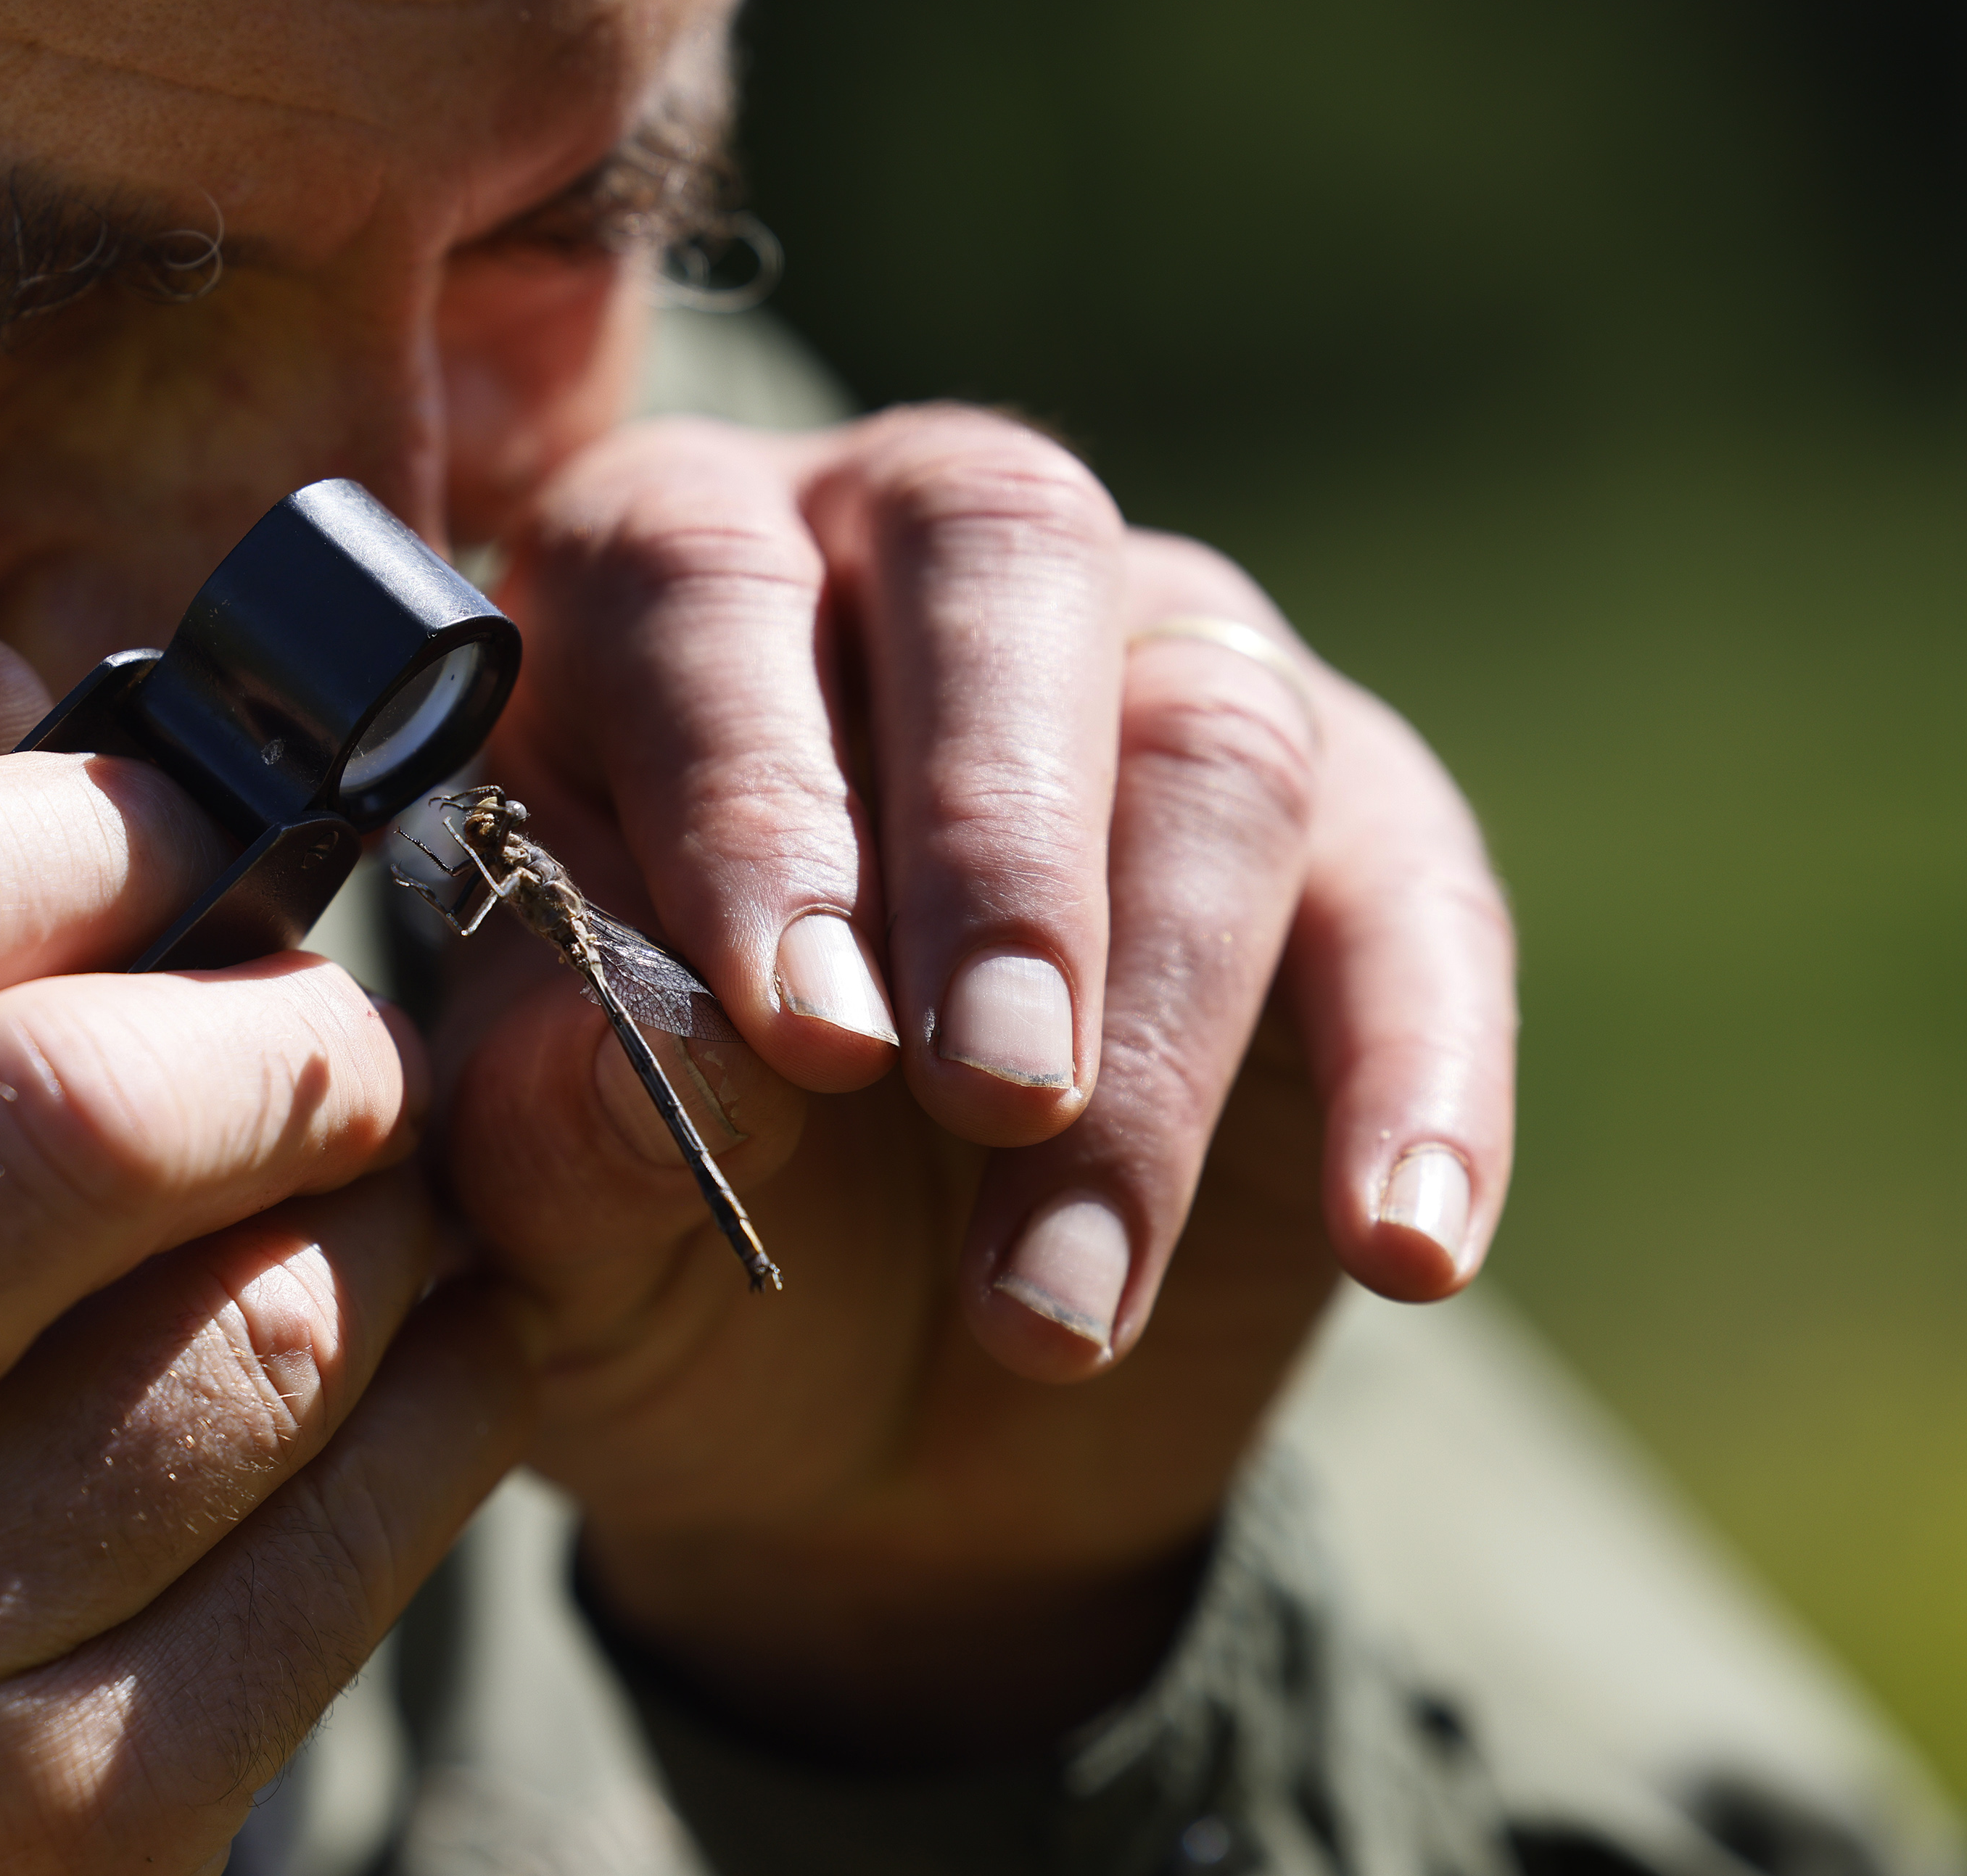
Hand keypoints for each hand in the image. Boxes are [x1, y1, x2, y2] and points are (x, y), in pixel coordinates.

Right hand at [0, 636, 532, 1872]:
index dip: (66, 821)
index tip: (193, 819)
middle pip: (69, 1110)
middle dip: (281, 1018)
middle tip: (330, 1021)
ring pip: (273, 1322)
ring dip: (387, 1206)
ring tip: (360, 1186)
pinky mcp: (62, 1835)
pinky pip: (368, 1525)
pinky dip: (449, 1387)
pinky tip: (419, 1343)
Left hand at [436, 408, 1514, 1757]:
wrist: (844, 1416)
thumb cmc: (648, 1248)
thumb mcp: (548, 1227)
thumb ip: (551, 1128)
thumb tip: (663, 1046)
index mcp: (655, 596)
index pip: (702, 588)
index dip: (756, 801)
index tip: (803, 1041)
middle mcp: (911, 562)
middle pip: (998, 549)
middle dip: (997, 841)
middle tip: (987, 1097)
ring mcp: (1150, 666)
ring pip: (1210, 738)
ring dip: (1153, 1043)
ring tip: (1054, 1303)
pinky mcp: (1352, 828)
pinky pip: (1417, 903)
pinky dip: (1418, 1077)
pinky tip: (1403, 1247)